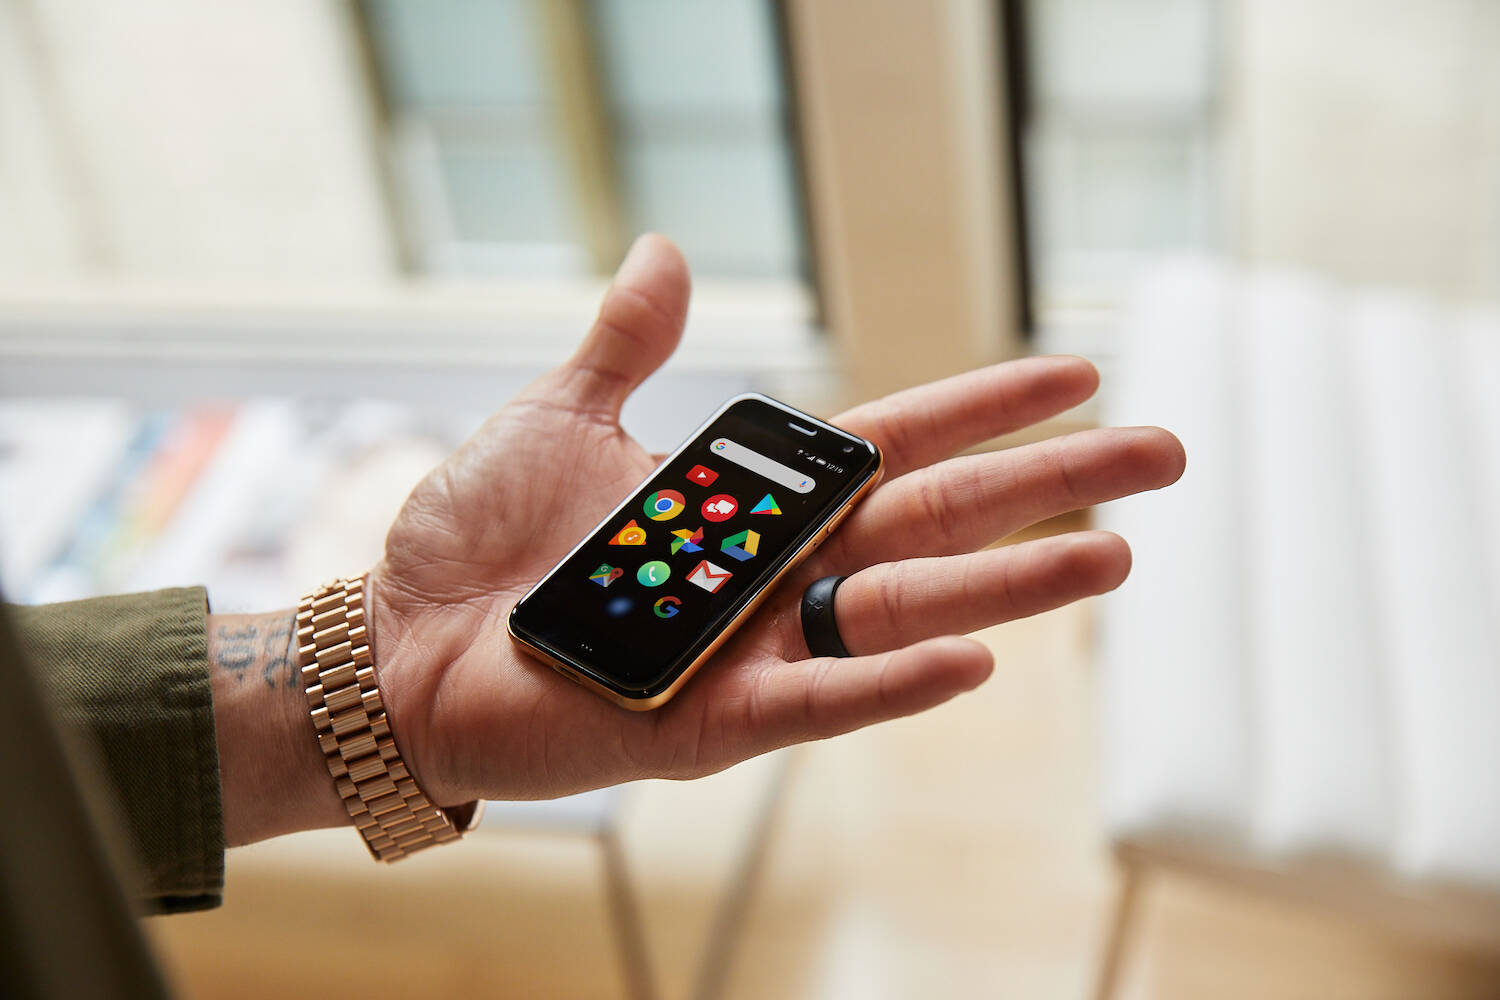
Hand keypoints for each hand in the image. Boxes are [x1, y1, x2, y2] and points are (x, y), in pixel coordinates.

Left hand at [364, 234, 1184, 807]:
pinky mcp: (713, 721)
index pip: (896, 443)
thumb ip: (628, 345)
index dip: (985, 407)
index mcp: (753, 498)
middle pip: (937, 522)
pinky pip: (822, 702)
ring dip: (1011, 587)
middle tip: (1163, 456)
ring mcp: (757, 647)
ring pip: (906, 610)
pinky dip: (894, 681)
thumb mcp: (557, 416)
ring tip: (1114, 553)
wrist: (398, 644)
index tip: (1077, 372)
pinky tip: (976, 661)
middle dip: (1049, 488)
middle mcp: (778, 570)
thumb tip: (669, 251)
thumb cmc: (477, 537)